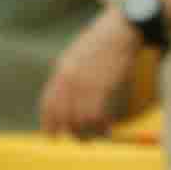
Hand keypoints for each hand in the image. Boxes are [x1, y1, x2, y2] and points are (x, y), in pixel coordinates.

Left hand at [40, 10, 141, 137]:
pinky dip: (101, 127)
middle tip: (81, 139)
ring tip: (97, 135)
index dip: (48, 123)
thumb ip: (68, 73)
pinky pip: (96, 116)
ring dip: (88, 132)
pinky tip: (107, 129)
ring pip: (80, 119)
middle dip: (70, 132)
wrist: (121, 29)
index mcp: (62, 69)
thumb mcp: (77, 54)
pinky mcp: (103, 87)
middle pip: (63, 115)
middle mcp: (70, 78)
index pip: (48, 103)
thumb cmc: (103, 41)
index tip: (52, 135)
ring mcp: (85, 83)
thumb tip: (65, 96)